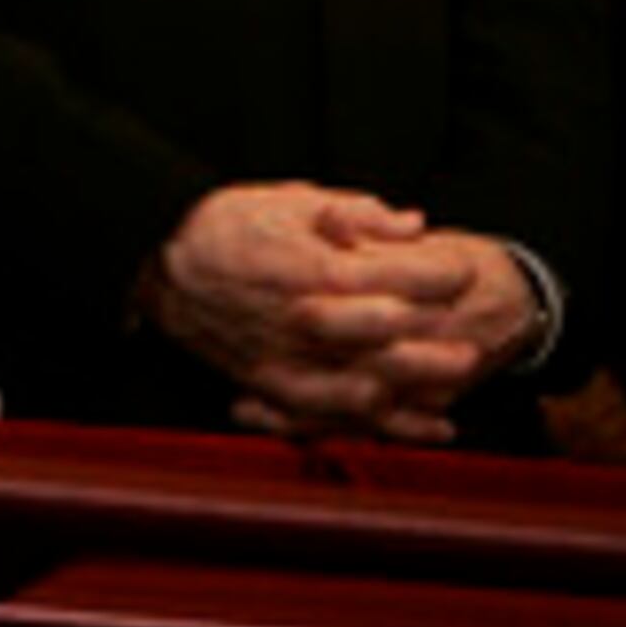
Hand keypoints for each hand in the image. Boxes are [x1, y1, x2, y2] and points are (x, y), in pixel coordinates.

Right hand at [142, 184, 530, 440]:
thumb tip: (411, 224)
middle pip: (392, 341)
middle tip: (471, 341)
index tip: (458, 269)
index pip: (397, 276)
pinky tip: (415, 424)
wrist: (154, 262)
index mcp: (314, 268)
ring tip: (453, 383)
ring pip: (370, 385)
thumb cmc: (222, 226)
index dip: (438, 274)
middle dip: (438, 340)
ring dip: (418, 388)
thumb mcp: (287, 200)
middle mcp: (305, 319)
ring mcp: (289, 358)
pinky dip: (380, 426)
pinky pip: (336, 417)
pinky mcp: (272, 385)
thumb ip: (354, 213)